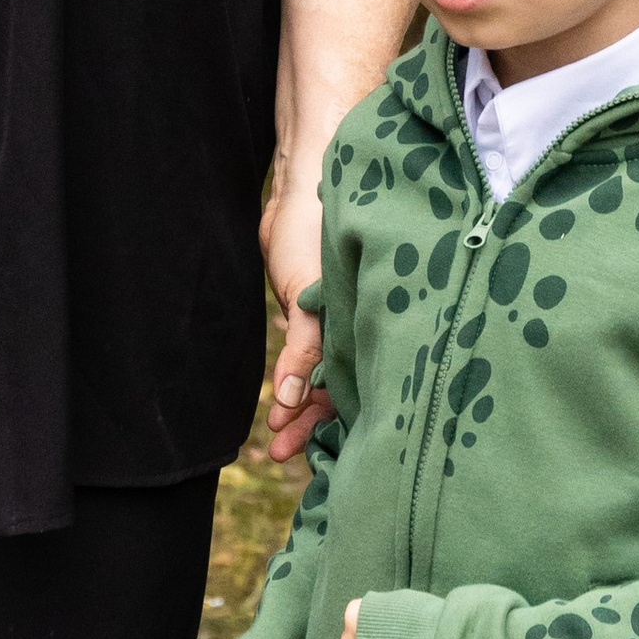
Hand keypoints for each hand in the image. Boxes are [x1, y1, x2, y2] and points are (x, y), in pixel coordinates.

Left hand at [260, 165, 330, 463]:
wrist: (302, 186)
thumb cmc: (316, 228)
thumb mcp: (309, 293)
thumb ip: (304, 346)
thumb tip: (287, 400)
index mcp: (364, 326)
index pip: (354, 390)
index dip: (329, 424)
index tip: (302, 450)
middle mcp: (353, 328)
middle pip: (336, 391)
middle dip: (309, 424)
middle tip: (280, 453)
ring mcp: (333, 320)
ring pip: (319, 377)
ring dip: (297, 406)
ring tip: (273, 439)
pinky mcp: (311, 307)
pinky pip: (305, 354)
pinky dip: (293, 377)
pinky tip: (277, 400)